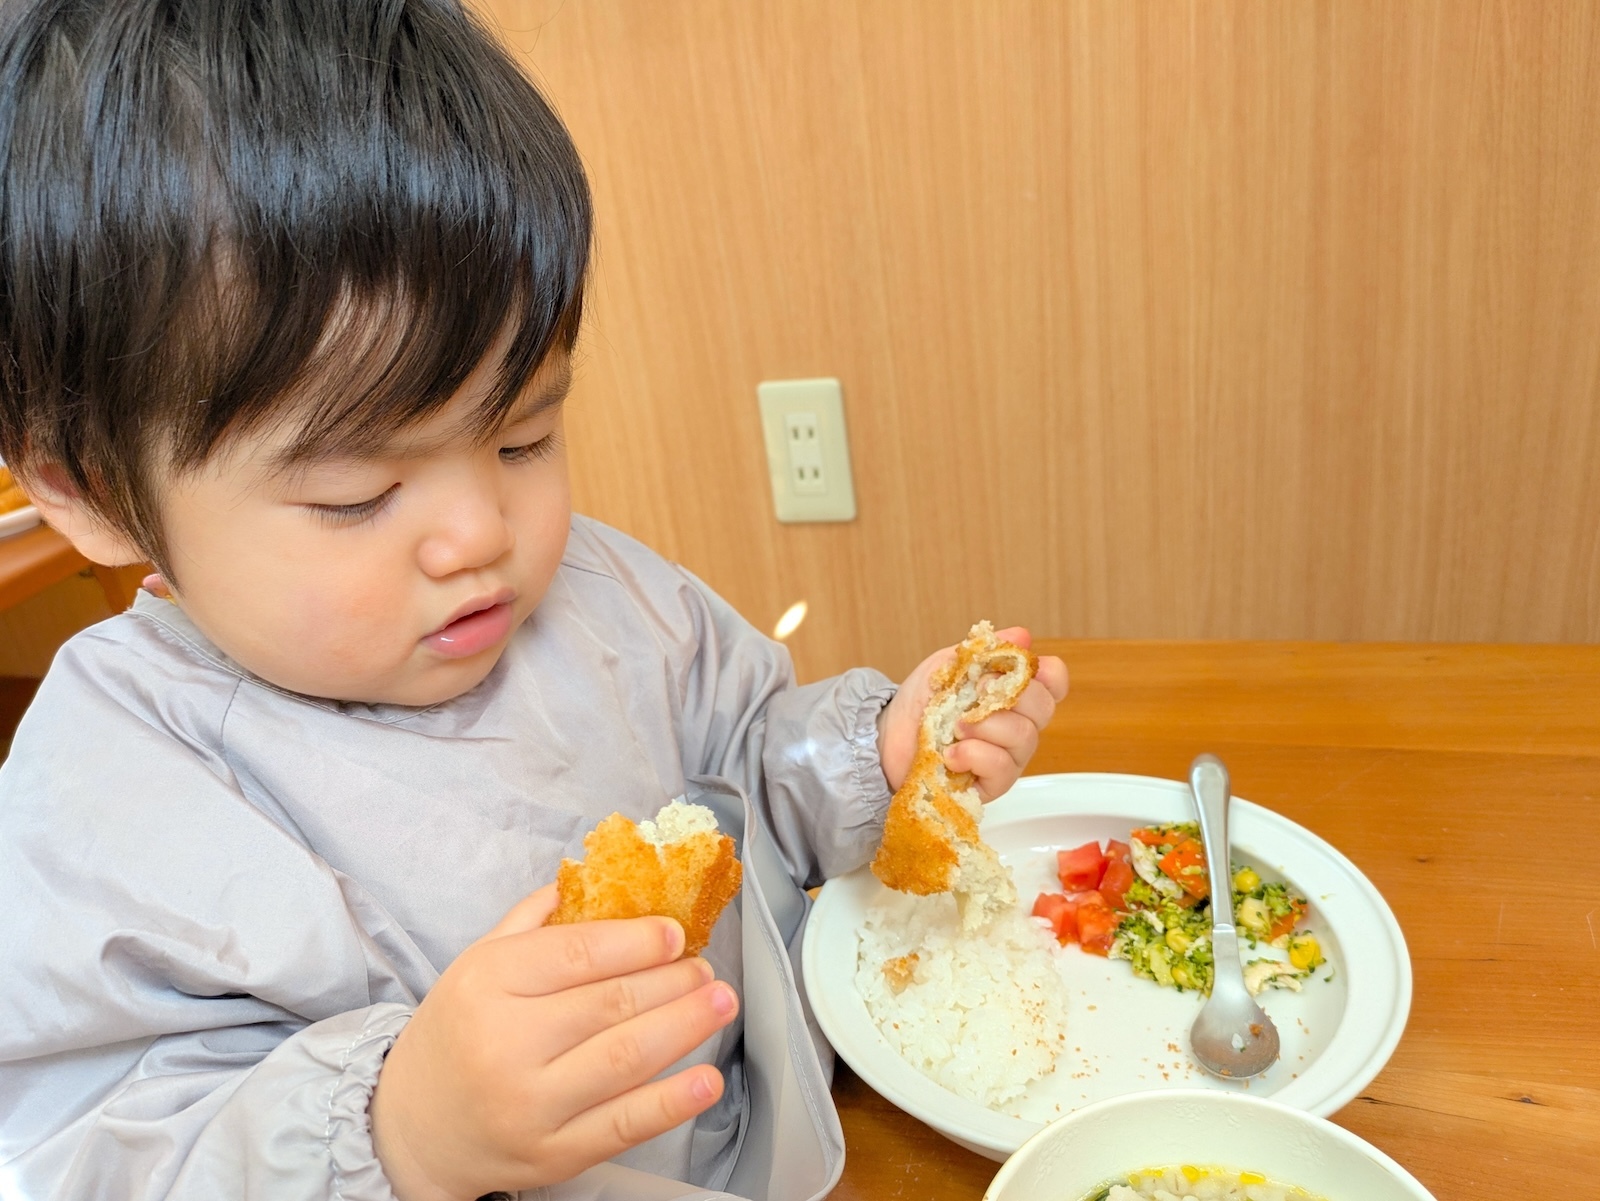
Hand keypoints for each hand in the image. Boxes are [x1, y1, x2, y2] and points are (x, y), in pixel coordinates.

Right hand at [369, 886, 738, 1200]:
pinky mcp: (551, 1154)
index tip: (675, 934)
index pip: (577, 953)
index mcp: (487, 984)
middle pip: (611, 1003)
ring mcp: (530, 1104)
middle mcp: (505, 1043)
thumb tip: (595, 877)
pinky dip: (672, 1103)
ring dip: (685, 1026)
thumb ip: (533, 920)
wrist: (410, 1129)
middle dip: (673, 981)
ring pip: (625, 1058)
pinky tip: (707, 1080)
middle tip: (705, 969)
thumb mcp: (476, 963)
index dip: (637, 941)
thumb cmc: (454, 1036)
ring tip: (719, 1003)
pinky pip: (622, 1125)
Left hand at [877, 627, 1067, 802]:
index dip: (1048, 674)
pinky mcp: (991, 785)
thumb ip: (983, 651)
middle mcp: (1018, 727)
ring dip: (986, 725)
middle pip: (1044, 708)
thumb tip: (1022, 636)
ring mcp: (1009, 758)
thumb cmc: (921, 704)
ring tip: (955, 726)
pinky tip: (951, 754)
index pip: (1055, 683)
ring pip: (1025, 738)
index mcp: (1013, 695)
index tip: (1018, 669)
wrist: (887, 738)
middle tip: (975, 691)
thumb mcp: (947, 666)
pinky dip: (975, 755)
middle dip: (1010, 694)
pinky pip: (1002, 768)